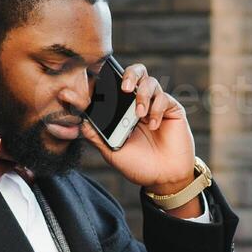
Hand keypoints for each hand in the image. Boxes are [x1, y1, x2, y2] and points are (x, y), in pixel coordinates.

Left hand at [81, 63, 196, 193]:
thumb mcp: (112, 152)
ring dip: (142, 95)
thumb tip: (79, 120)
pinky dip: (157, 109)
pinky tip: (155, 126)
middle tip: (124, 88)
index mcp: (122, 111)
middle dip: (129, 74)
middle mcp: (139, 104)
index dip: (106, 81)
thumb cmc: (138, 165)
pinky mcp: (172, 109)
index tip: (98, 85)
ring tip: (139, 114)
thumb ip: (96, 136)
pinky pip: (164, 97)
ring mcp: (156, 105)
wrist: (164, 178)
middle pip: (135, 73)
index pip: (114, 86)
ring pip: (149, 81)